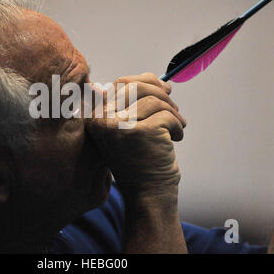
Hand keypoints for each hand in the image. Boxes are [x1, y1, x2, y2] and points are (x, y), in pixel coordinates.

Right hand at [85, 73, 185, 196]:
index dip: (146, 81)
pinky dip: (177, 124)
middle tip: (174, 109)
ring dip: (173, 112)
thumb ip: (136, 105)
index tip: (165, 89)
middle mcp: (102, 120)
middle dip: (161, 94)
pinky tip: (176, 137)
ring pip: (155, 100)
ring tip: (176, 128)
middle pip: (137, 86)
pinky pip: (167, 114)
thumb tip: (162, 81)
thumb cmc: (141, 159)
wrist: (147, 192)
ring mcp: (119, 125)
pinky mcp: (140, 132)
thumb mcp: (130, 128)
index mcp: (95, 117)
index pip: (121, 84)